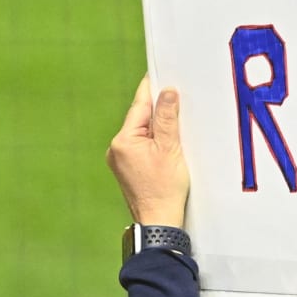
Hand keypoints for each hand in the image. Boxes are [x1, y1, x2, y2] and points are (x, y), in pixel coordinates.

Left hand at [106, 76, 189, 227]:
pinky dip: (156, 143)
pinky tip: (170, 146)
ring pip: (143, 133)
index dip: (153, 89)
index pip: (140, 105)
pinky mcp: (128, 169)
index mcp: (124, 140)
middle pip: (141, 118)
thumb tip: (166, 92)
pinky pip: (142, 146)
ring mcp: (121, 160)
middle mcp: (117, 148)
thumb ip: (168, 118)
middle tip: (178, 98)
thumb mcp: (171, 149)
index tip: (161, 73)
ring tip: (178, 128)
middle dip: (159, 110)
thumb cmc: (165, 190)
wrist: (159, 223)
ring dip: (159, 128)